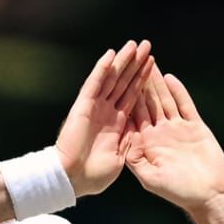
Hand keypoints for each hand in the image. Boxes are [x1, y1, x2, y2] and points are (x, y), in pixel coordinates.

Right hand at [56, 40, 153, 197]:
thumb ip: (129, 142)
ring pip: (112, 79)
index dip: (141, 80)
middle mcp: (107, 112)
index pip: (132, 96)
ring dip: (122, 62)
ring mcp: (95, 108)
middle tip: (146, 46)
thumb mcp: (120, 159)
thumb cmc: (93, 176)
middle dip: (135, 65)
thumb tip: (139, 128)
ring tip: (134, 44)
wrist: (72, 179)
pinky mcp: (83, 106)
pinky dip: (102, 69)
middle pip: (124, 83)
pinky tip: (111, 55)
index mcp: (116, 125)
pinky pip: (94, 84)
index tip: (152, 64)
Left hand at [124, 68, 223, 210]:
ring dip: (156, 83)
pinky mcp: (195, 126)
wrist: (209, 194)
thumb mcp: (150, 179)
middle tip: (132, 64)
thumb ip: (136, 160)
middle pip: (148, 103)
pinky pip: (184, 105)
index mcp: (147, 144)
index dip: (126, 99)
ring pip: (164, 100)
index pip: (134, 117)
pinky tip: (169, 78)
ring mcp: (178, 129)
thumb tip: (125, 139)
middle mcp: (161, 134)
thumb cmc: (179, 192)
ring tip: (148, 63)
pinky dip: (177, 91)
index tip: (117, 84)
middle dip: (140, 83)